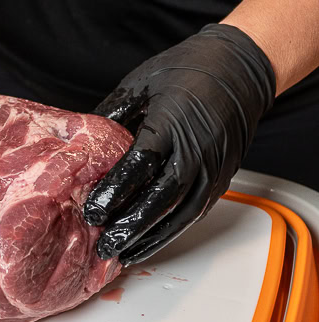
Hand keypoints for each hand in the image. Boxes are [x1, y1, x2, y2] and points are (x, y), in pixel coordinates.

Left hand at [83, 24, 275, 264]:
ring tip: (122, 255)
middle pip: (160, 198)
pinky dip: (171, 233)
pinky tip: (149, 244)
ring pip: (180, 213)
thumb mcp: (141, 83)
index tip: (92, 211)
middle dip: (129, 226)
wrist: (240, 66)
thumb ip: (112, 114)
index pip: (139, 165)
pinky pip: (195, 213)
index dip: (114, 192)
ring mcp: (212, 167)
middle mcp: (196, 150)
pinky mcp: (221, 178)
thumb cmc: (187, 69)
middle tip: (102, 246)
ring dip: (150, 238)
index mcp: (171, 123)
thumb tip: (81, 141)